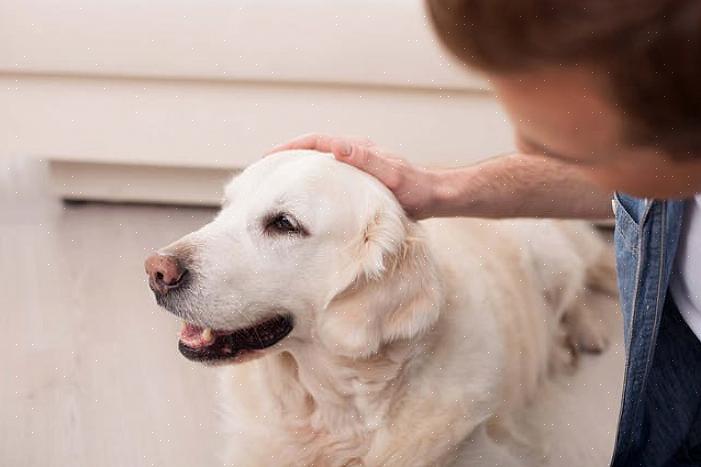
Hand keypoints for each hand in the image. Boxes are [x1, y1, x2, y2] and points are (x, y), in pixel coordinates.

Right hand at [269, 134, 439, 218]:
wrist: (436, 198)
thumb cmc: (416, 189)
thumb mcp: (390, 175)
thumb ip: (366, 160)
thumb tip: (337, 146)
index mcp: (357, 148)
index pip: (315, 141)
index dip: (289, 148)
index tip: (267, 158)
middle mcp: (354, 154)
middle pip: (313, 151)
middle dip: (288, 158)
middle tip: (264, 173)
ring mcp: (357, 167)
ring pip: (320, 165)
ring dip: (299, 172)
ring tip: (278, 187)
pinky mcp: (360, 182)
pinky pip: (330, 179)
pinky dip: (314, 185)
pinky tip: (308, 202)